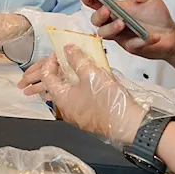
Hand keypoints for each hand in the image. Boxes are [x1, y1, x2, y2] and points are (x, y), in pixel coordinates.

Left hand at [28, 45, 146, 147]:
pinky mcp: (88, 118)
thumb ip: (77, 59)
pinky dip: (80, 88)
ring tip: (81, 68)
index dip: (50, 62)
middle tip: (69, 58)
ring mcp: (76, 115)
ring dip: (71, 79)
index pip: (47, 76)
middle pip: (55, 85)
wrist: (127, 124)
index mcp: (61, 98)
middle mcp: (65, 109)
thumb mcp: (91, 73)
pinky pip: (78, 100)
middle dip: (60, 70)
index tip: (59, 52)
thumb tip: (67, 49)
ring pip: (68, 93)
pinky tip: (91, 82)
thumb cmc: (108, 101)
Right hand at [86, 0, 174, 59]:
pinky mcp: (130, 47)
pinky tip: (152, 36)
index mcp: (115, 8)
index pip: (96, 3)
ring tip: (123, 23)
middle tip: (107, 10)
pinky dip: (141, 40)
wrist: (171, 34)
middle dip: (98, 15)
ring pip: (105, 34)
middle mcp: (113, 22)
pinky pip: (131, 44)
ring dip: (112, 28)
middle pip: (95, 21)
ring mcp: (120, 36)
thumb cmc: (156, 15)